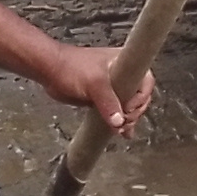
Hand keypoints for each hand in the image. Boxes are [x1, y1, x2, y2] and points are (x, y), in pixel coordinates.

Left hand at [34, 44, 158, 132]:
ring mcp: (113, 86)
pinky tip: (122, 133)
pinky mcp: (103, 97)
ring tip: (122, 129)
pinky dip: (120, 122)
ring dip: (128, 119)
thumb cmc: (70, 68)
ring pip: (129, 105)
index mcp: (125, 62)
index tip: (129, 108)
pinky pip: (117, 111)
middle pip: (140, 96)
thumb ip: (108, 102)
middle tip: (123, 121)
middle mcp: (123, 73)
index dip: (141, 97)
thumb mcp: (93, 84)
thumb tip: (119, 122)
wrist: (50, 71)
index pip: (146, 81)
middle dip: (135, 112)